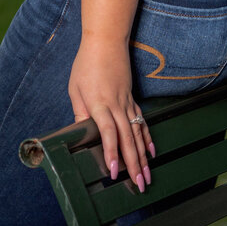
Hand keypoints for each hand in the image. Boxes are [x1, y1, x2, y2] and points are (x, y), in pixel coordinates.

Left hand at [68, 37, 154, 190]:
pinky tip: (151, 151)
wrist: (106, 41)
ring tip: (148, 175)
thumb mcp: (75, 89)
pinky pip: (141, 121)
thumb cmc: (86, 64)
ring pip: (136, 133)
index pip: (108, 132)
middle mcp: (116, 105)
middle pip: (127, 138)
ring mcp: (126, 101)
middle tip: (140, 184)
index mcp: (99, 103)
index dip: (111, 152)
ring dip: (142, 156)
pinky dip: (146, 137)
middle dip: (134, 164)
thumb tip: (80, 135)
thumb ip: (79, 113)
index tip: (114, 172)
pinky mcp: (132, 98)